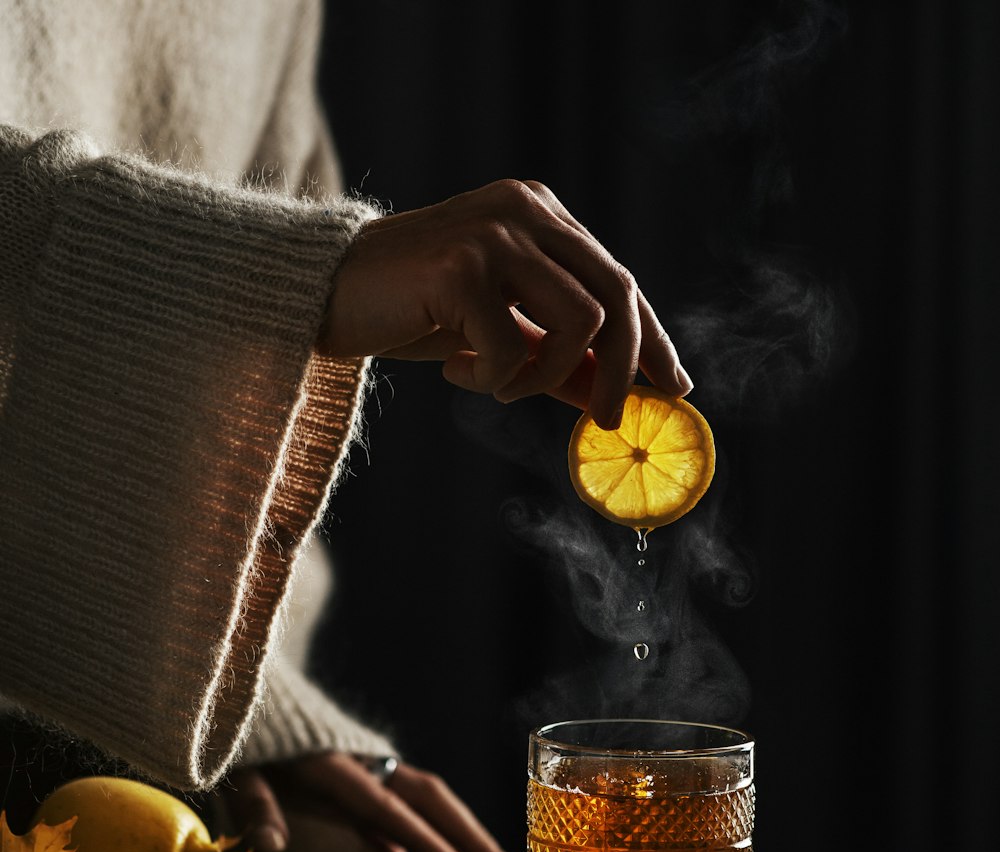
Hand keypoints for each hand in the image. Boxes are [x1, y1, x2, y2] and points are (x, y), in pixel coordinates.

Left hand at [218, 752, 519, 851]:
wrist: (237, 677)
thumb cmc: (233, 730)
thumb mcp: (233, 768)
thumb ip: (255, 806)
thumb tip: (270, 850)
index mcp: (332, 762)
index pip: (388, 809)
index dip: (426, 843)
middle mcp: (359, 758)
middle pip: (428, 795)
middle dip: (468, 833)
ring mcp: (364, 759)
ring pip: (424, 793)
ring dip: (459, 828)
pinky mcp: (359, 764)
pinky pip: (401, 798)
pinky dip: (421, 828)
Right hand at [320, 179, 691, 428]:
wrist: (325, 292)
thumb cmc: (412, 310)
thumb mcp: (497, 334)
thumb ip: (555, 356)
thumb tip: (611, 397)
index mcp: (538, 214)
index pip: (617, 278)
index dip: (651, 338)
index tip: (673, 388)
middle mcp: (524, 211)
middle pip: (615, 295)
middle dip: (622, 370)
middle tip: (608, 421)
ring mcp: (495, 234)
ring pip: (580, 323)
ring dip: (544, 378)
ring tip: (497, 386)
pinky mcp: (462, 268)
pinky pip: (513, 350)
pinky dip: (492, 380)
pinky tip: (455, 369)